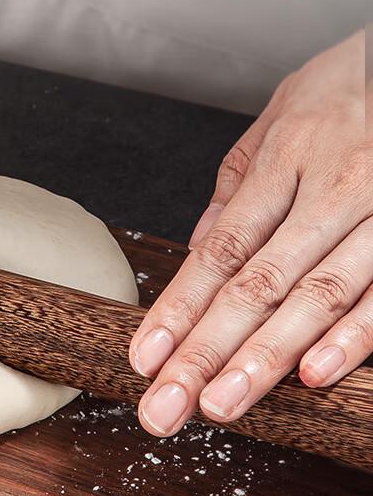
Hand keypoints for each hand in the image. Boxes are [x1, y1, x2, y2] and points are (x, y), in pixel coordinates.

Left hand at [129, 30, 371, 436]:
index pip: (220, 251)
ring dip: (265, 358)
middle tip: (165, 407)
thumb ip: (240, 183)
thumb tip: (200, 244)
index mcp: (285, 161)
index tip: (144, 359)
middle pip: (255, 285)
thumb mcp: (283, 115)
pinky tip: (311, 377)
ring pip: (315, 297)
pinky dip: (353, 338)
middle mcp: (330, 190)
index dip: (177, 309)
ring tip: (222, 406)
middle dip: (205, 352)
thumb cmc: (352, 88)